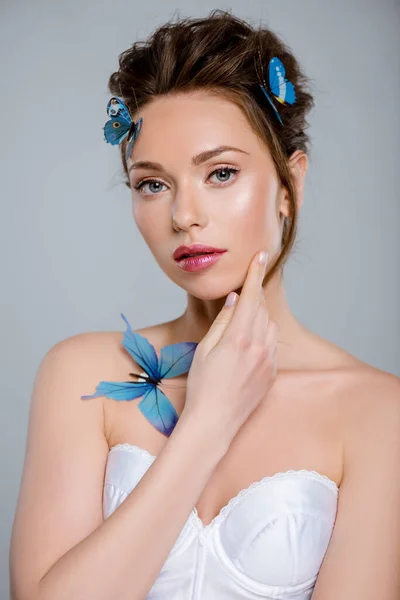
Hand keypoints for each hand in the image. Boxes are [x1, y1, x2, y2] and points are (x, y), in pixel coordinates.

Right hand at [183, 250, 279, 443]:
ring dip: (260, 315)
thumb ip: (223, 321)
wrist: (214, 423)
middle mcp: (260, 347)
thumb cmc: (202, 386)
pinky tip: (249, 342)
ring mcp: (269, 361)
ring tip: (243, 320)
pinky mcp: (272, 373)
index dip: (256, 273)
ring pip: (271, 325)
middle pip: (262, 308)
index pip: (251, 296)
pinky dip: (265, 334)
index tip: (262, 255)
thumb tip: (235, 299)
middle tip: (245, 288)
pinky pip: (273, 344)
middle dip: (255, 294)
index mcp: (239, 338)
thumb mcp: (205, 349)